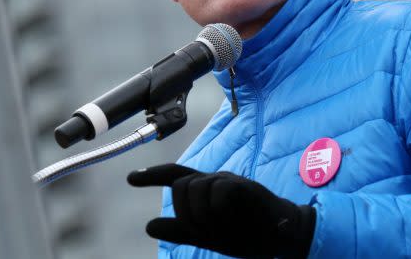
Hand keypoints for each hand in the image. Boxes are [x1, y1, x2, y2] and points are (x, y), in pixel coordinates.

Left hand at [127, 164, 314, 257]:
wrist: (280, 235)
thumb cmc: (246, 232)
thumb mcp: (209, 235)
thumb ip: (181, 230)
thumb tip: (150, 226)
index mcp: (205, 191)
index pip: (175, 175)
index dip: (152, 176)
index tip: (130, 178)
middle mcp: (213, 180)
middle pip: (181, 187)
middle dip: (188, 215)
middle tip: (209, 232)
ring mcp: (228, 180)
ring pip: (196, 190)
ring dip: (205, 217)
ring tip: (225, 228)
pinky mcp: (242, 185)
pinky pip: (217, 193)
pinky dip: (220, 212)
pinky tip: (233, 219)